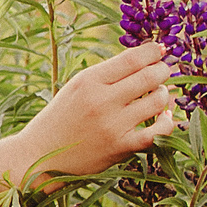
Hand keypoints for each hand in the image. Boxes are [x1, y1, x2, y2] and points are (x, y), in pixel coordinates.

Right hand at [11, 41, 177, 189]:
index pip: (131, 58)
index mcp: (88, 81)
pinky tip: (165, 118)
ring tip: (159, 94)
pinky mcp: (120, 147)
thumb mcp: (75, 89)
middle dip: (163, 71)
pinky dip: (168, 122)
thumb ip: (105, 75)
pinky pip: (158, 132)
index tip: (160, 50)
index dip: (152, 51)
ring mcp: (112, 125)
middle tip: (164, 72)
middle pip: (150, 76)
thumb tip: (144, 61)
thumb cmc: (59, 119)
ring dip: (164, 94)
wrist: (39, 156)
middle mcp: (101, 100)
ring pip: (158, 101)